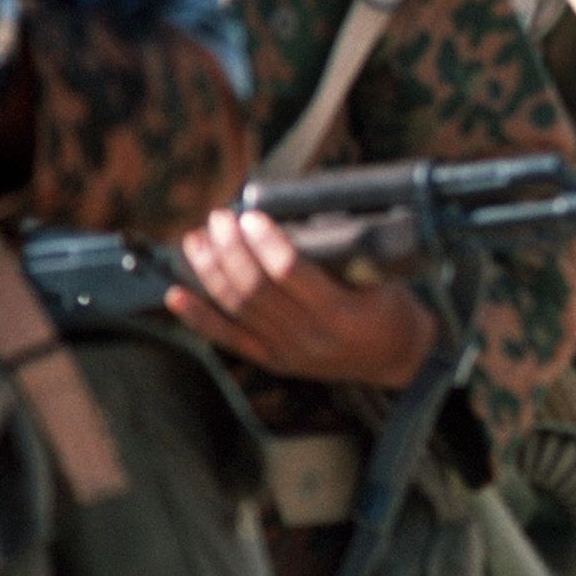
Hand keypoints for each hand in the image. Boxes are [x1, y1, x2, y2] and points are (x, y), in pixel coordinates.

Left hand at [167, 209, 437, 387]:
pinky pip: (228, 338)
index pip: (291, 271)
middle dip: (230, 249)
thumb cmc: (391, 307)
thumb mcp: (379, 278)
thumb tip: (292, 213)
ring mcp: (287, 353)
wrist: (399, 357)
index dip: (265, 241)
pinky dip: (199, 316)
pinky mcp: (273, 362)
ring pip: (237, 308)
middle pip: (255, 288)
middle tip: (219, 219)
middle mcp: (309, 337)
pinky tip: (176, 294)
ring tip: (196, 241)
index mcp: (340, 313)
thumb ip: (340, 253)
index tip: (251, 215)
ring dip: (210, 272)